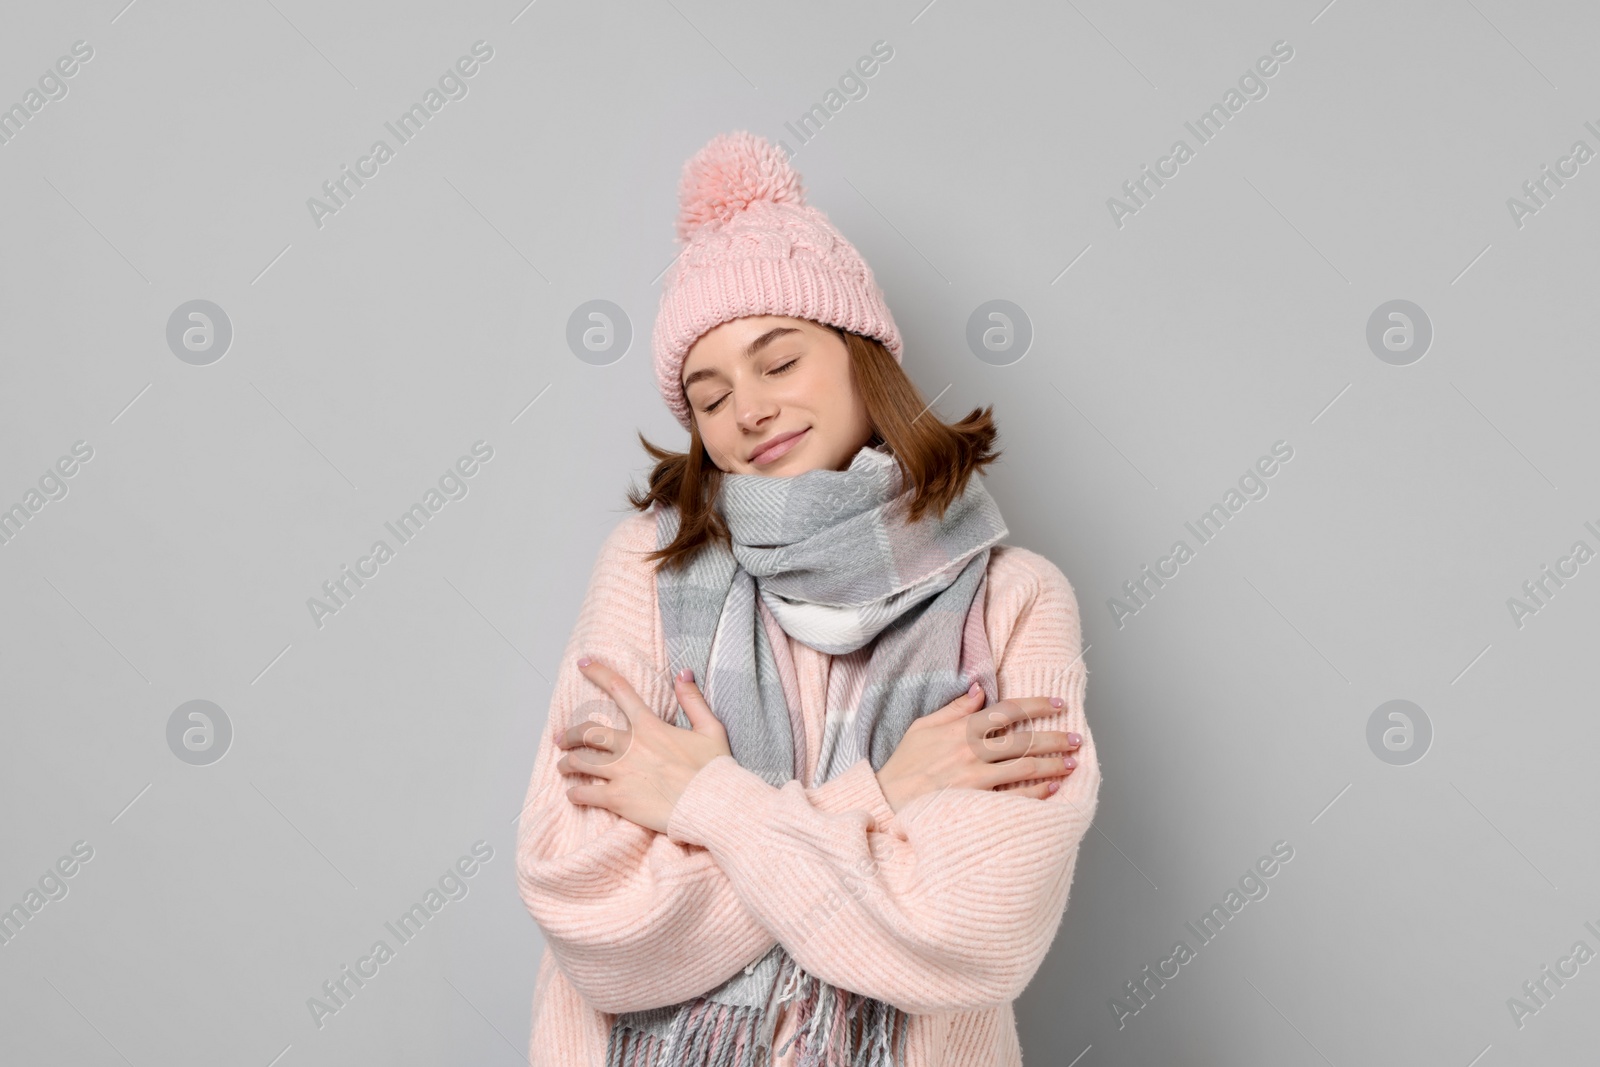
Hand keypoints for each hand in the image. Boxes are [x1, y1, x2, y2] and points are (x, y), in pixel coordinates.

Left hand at [556, 657, 731, 833]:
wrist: (713, 804)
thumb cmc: (714, 770)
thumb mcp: (711, 728)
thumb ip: (693, 700)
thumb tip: (683, 673)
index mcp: (650, 726)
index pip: (620, 690)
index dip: (598, 673)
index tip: (583, 663)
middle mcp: (631, 746)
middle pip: (587, 732)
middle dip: (570, 734)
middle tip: (561, 738)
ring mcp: (622, 773)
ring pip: (579, 762)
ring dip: (566, 764)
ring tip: (563, 767)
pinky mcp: (618, 799)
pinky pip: (585, 794)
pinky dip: (575, 793)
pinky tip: (573, 794)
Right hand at [874, 683, 1082, 813]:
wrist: (886, 800)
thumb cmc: (904, 765)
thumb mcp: (923, 726)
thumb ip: (954, 708)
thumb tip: (978, 690)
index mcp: (961, 728)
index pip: (1008, 710)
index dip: (1036, 705)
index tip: (1057, 705)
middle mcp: (972, 750)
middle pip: (1024, 739)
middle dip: (1055, 737)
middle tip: (1076, 738)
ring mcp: (976, 778)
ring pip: (1025, 766)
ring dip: (1053, 763)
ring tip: (1072, 762)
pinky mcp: (976, 802)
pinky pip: (1015, 796)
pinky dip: (1038, 792)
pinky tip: (1054, 788)